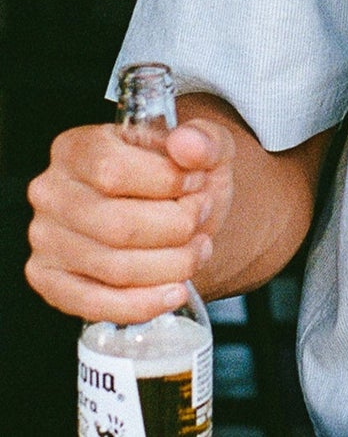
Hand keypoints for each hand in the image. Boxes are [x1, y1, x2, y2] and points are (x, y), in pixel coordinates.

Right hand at [26, 118, 236, 323]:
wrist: (173, 207)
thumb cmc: (181, 174)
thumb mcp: (205, 144)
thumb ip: (204, 139)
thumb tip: (188, 145)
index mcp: (78, 148)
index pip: (114, 171)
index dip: (167, 182)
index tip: (197, 182)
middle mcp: (51, 193)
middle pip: (117, 225)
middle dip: (176, 227)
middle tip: (201, 218)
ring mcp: (45, 240)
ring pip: (113, 268)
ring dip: (170, 265)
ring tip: (197, 250)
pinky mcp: (51, 281)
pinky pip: (94, 304)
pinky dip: (142, 304)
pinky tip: (174, 291)